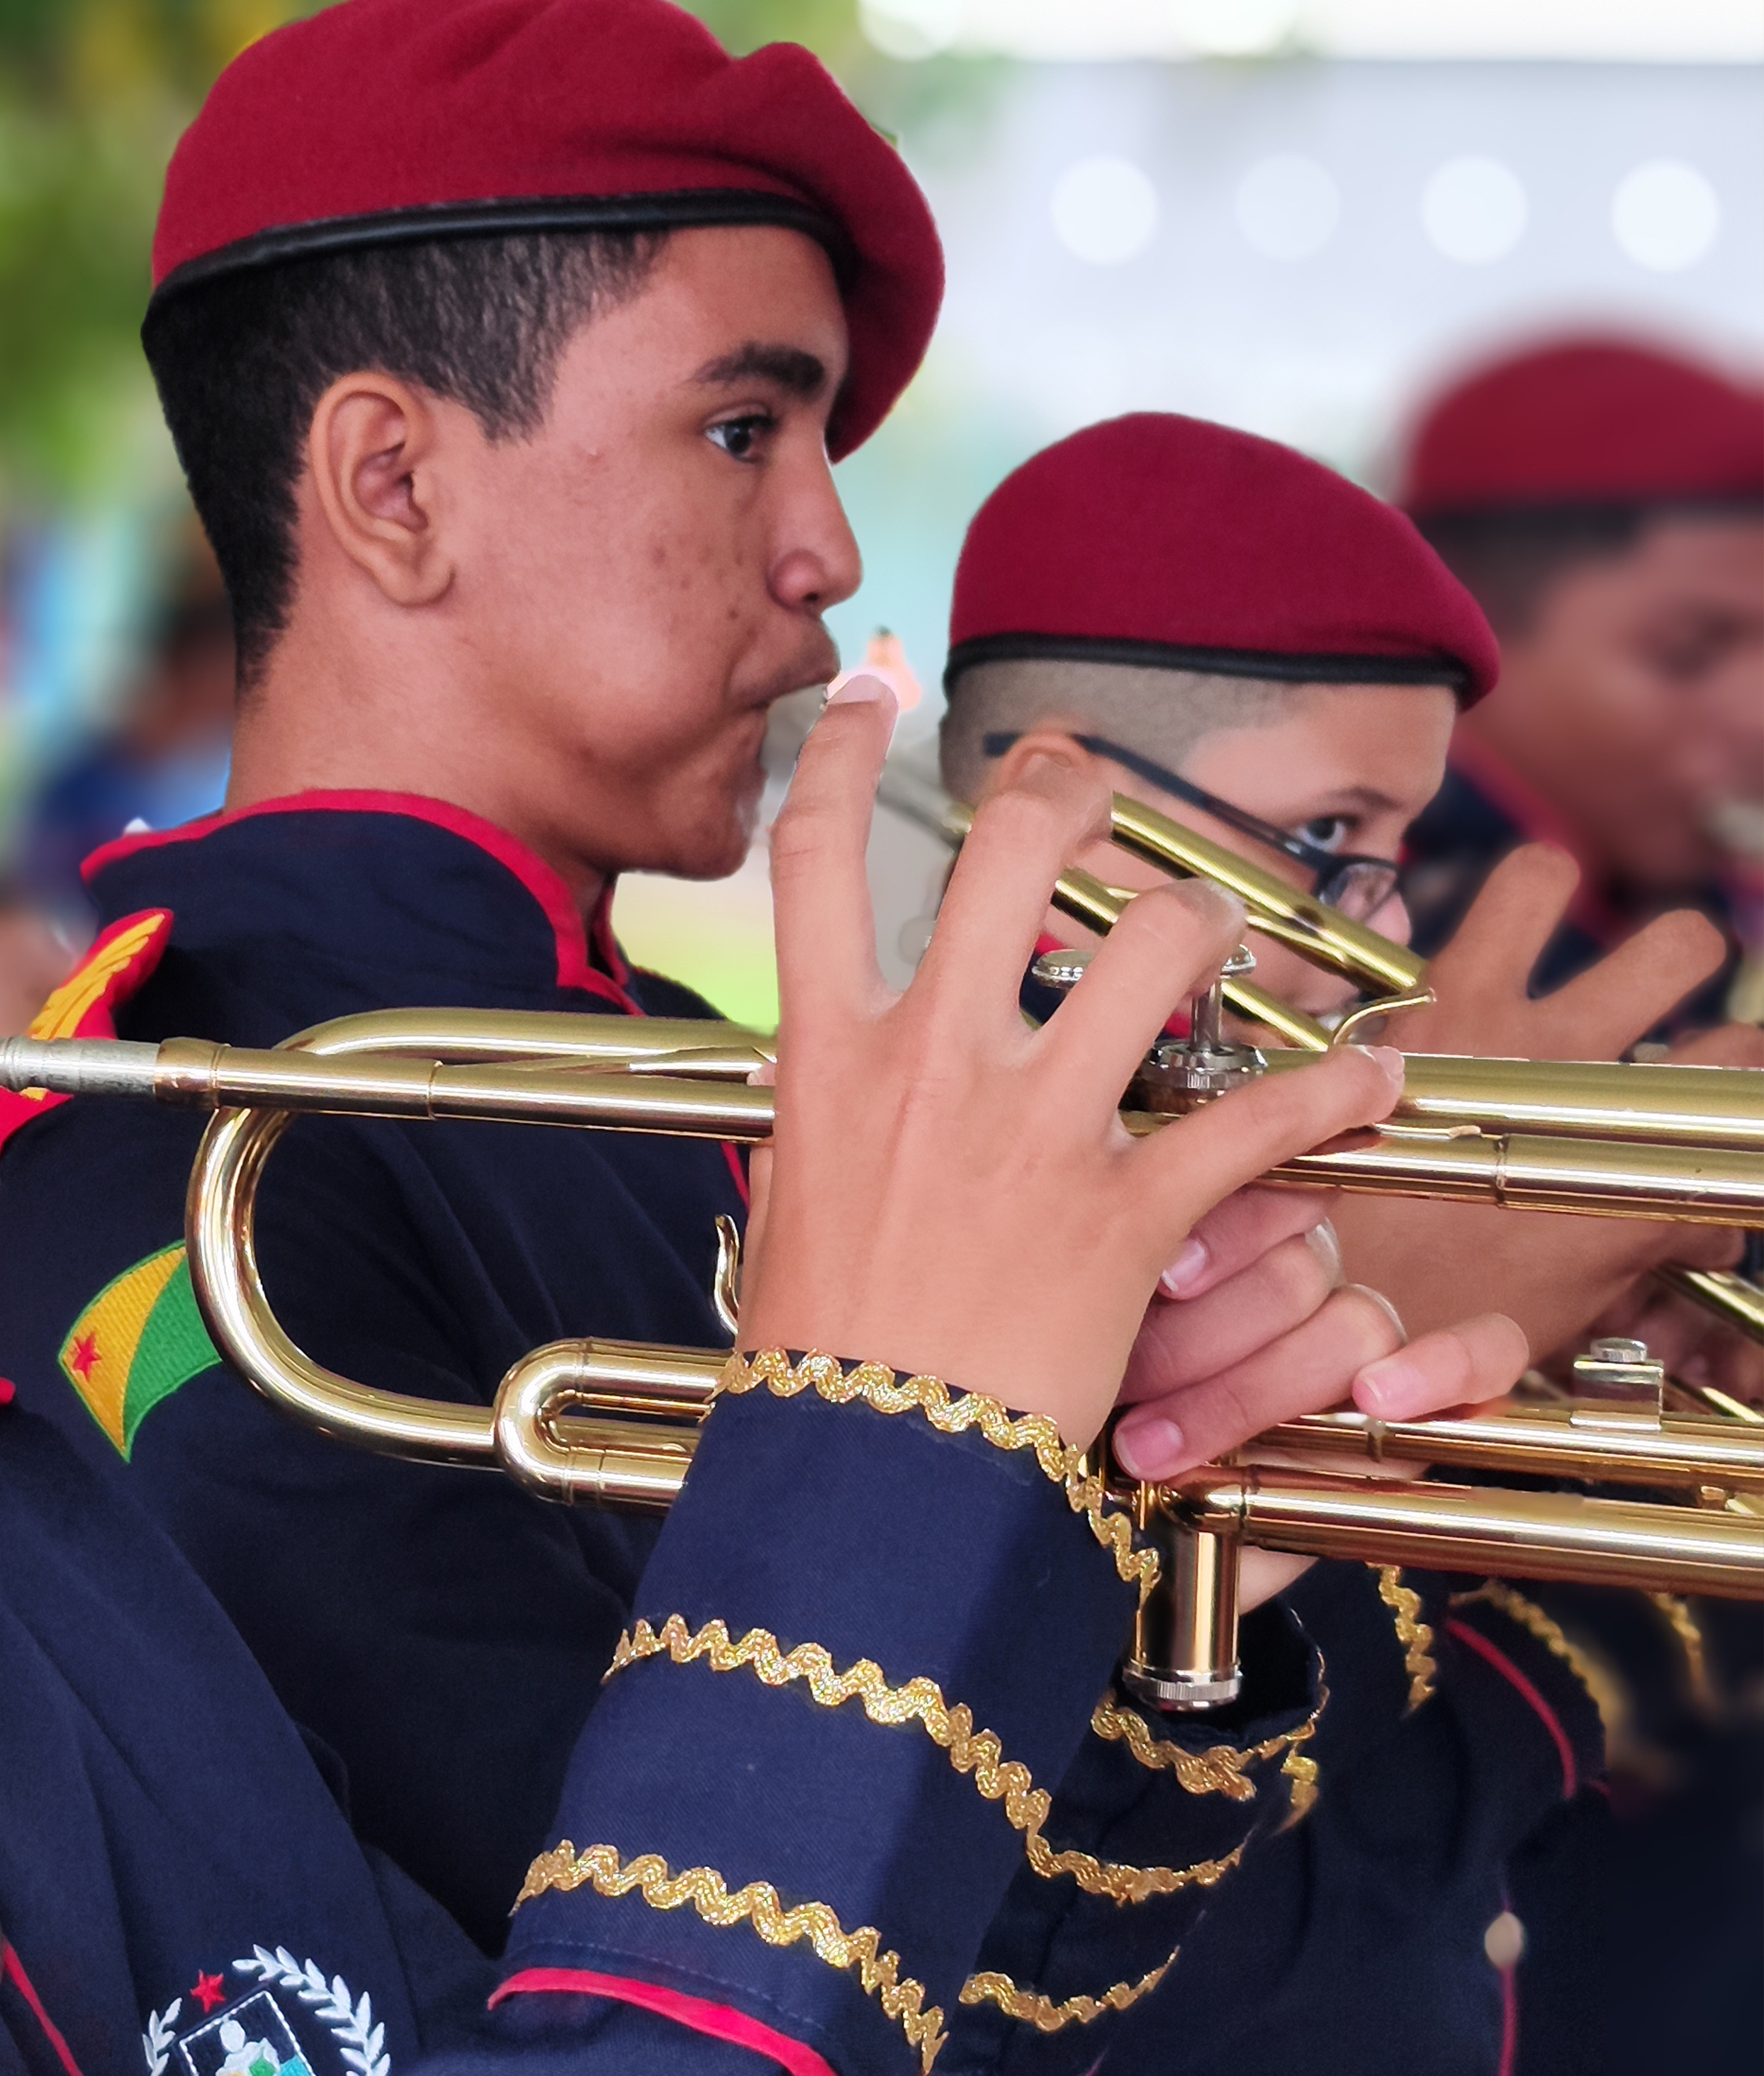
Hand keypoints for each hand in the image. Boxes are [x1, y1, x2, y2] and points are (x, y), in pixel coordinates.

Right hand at [733, 679, 1407, 1440]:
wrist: (866, 1478)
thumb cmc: (814, 1355)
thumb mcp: (790, 1204)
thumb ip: (828, 1115)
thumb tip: (835, 1069)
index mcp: (826, 1056)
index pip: (811, 856)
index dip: (838, 746)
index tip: (870, 685)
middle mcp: (927, 1063)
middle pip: (1010, 849)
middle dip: (1071, 792)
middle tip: (1096, 787)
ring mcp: (1030, 1130)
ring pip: (1153, 945)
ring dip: (1209, 923)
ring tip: (1224, 936)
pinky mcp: (1125, 1213)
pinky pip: (1257, 1120)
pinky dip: (1334, 1098)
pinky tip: (1373, 1081)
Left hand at [1108, 1194, 1531, 1480]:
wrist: (1089, 1551)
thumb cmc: (1073, 1424)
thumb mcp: (1079, 1335)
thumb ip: (1126, 1258)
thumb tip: (1163, 1215)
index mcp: (1222, 1240)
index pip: (1269, 1188)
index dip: (1228, 1233)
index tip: (1165, 1276)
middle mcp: (1296, 1289)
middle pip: (1299, 1267)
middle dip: (1207, 1335)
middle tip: (1126, 1381)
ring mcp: (1363, 1355)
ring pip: (1355, 1323)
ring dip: (1252, 1392)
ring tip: (1150, 1448)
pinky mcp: (1416, 1427)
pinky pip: (1489, 1355)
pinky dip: (1446, 1365)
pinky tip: (1380, 1397)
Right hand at [1338, 842, 1760, 1356]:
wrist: (1339, 1326)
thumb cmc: (1317, 1220)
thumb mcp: (1325, 1107)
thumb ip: (1366, 1058)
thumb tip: (1380, 1044)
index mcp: (1459, 1008)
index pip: (1536, 880)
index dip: (1552, 882)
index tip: (1540, 916)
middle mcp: (1548, 1049)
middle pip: (1681, 947)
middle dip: (1688, 963)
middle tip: (1661, 1005)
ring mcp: (1605, 1127)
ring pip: (1741, 1050)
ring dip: (1733, 1074)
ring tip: (1693, 1105)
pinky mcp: (1643, 1214)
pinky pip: (1723, 1192)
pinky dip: (1712, 1219)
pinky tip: (1671, 1238)